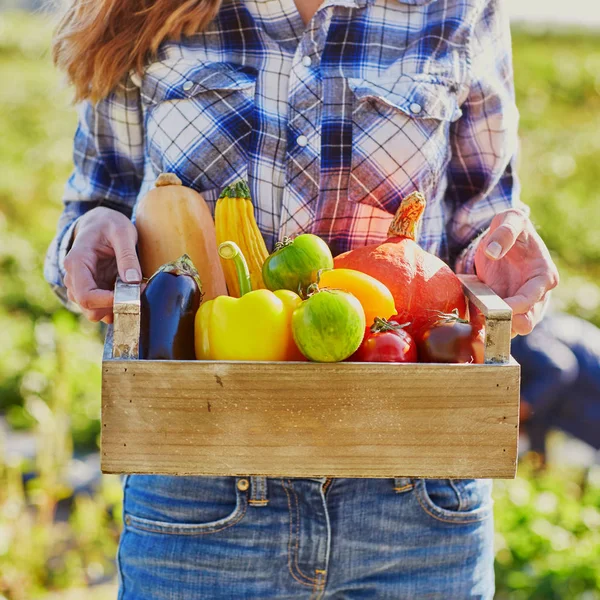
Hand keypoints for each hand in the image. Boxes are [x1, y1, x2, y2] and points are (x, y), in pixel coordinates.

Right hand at [63, 207, 140, 323]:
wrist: (100, 222)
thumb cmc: (109, 224)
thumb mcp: (122, 232)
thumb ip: (127, 256)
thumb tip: (133, 281)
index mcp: (76, 263)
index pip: (85, 295)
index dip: (108, 302)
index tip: (133, 296)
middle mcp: (73, 278)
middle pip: (89, 308)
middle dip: (115, 306)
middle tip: (139, 293)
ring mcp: (81, 286)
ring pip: (95, 312)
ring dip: (117, 308)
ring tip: (136, 291)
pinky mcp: (92, 291)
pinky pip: (102, 308)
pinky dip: (117, 306)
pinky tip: (131, 293)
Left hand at [474, 209, 558, 336]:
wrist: (499, 238)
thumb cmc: (511, 227)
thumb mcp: (510, 219)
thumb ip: (505, 232)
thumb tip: (493, 251)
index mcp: (543, 276)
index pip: (534, 298)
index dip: (518, 306)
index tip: (500, 307)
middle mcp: (536, 295)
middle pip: (527, 321)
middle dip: (510, 326)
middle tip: (489, 323)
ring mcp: (520, 305)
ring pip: (511, 328)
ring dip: (495, 329)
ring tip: (476, 325)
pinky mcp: (503, 309)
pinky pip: (496, 324)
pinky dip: (484, 327)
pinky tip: (470, 323)